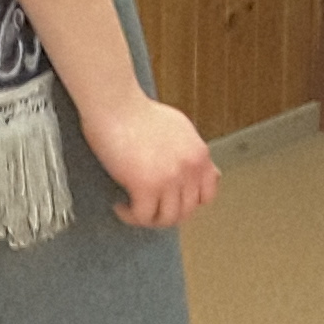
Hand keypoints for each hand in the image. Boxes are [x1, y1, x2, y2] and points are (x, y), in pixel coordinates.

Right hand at [84, 96, 218, 227]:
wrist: (116, 105)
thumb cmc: (138, 111)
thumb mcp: (179, 128)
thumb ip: (191, 151)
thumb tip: (201, 168)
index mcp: (199, 154)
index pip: (207, 194)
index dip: (189, 203)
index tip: (173, 202)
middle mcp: (189, 168)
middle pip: (186, 211)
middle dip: (166, 213)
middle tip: (149, 208)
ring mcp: (169, 179)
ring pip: (166, 218)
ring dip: (149, 218)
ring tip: (134, 210)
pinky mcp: (145, 185)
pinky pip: (142, 216)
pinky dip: (131, 216)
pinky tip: (121, 206)